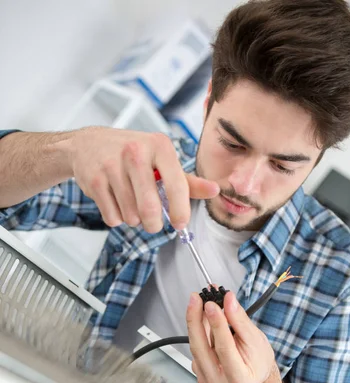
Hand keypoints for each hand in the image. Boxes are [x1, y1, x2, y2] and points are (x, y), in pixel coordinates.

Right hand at [68, 127, 218, 231]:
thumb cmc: (132, 153)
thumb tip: (215, 190)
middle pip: (150, 209)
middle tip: (153, 223)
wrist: (87, 144)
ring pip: (130, 216)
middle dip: (153, 224)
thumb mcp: (161, 160)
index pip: (177, 186)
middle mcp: (135, 152)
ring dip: (133, 219)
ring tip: (130, 203)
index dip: (180, 211)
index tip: (180, 223)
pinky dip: (116, 218)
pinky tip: (115, 201)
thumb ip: (187, 180)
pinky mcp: (93, 180)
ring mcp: (111, 166)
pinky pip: (112, 217)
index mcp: (159, 146)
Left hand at [186, 291, 274, 382]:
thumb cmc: (259, 361)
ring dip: (196, 322)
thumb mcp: (256, 339)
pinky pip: (195, 349)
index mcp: (240, 382)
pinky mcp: (199, 375)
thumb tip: (228, 300)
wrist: (256, 377)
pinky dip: (199, 332)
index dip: (217, 324)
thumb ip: (240, 320)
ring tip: (201, 303)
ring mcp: (207, 382)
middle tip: (196, 299)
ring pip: (196, 347)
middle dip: (196, 320)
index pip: (224, 348)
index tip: (211, 304)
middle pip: (201, 349)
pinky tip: (204, 320)